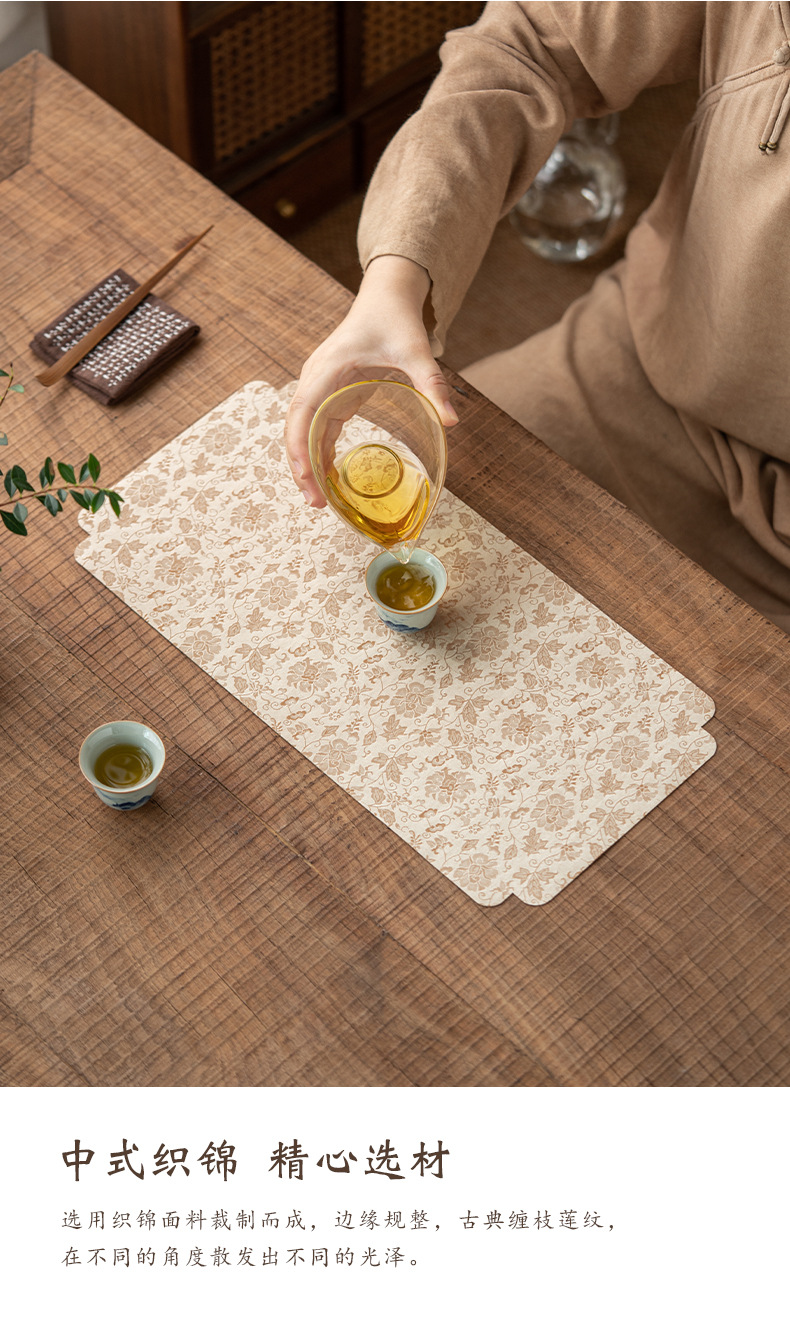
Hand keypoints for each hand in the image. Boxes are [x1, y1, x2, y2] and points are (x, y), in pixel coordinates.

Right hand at [285, 255, 458, 506]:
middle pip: (295, 427)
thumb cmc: (396, 320)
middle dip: (300, 466)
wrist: (386, 297)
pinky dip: (317, 453)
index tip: (306, 477)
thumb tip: (452, 421)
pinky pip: (316, 427)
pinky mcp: (330, 393)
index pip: (303, 411)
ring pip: (301, 430)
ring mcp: (320, 386)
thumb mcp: (416, 351)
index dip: (299, 446)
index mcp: (328, 367)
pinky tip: (326, 479)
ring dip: (306, 464)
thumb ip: (432, 384)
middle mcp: (316, 378)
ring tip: (318, 501)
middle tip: (315, 504)